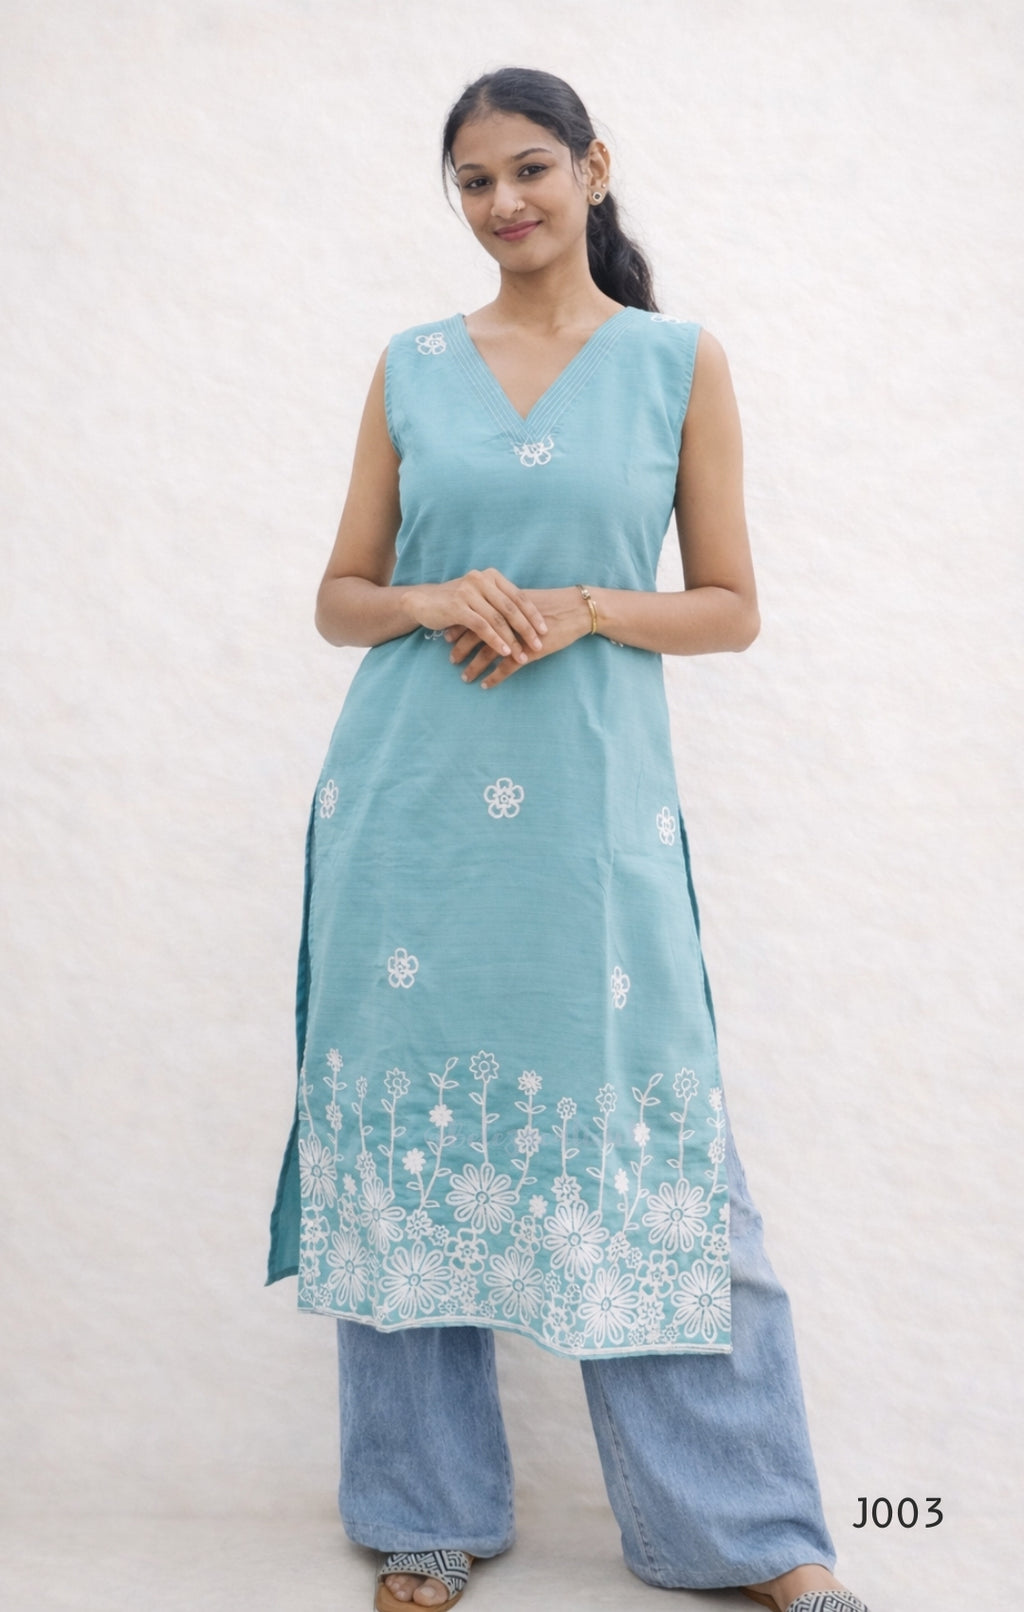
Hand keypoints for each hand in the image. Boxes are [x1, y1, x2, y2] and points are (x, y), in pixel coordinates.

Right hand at [403, 567, 548, 665]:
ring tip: (522, 655)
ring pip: (497, 619)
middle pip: (511, 608)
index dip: (533, 614)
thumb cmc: (456, 602)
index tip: (545, 630)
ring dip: (512, 640)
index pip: (519, 596)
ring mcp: (469, 592)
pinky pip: (482, 626)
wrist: (423, 602)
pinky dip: (495, 641)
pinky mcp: (458, 606)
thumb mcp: (480, 597)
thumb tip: (527, 617)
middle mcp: (482, 580)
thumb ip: (500, 601)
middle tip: (539, 645)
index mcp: (492, 576)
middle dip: (527, 629)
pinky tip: (503, 653)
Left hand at [446, 587, 592, 688]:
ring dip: (474, 666)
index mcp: (503, 604)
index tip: (447, 636)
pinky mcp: (530, 650)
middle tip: (450, 659)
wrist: (577, 610)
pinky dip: (495, 677)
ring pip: (488, 653)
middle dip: (460, 648)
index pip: (475, 615)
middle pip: (476, 634)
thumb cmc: (553, 604)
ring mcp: (517, 636)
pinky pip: (507, 667)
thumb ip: (506, 605)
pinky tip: (486, 685)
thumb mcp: (525, 600)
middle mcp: (506, 619)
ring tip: (465, 677)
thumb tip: (489, 611)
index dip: (459, 627)